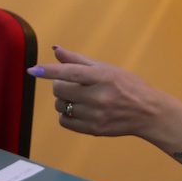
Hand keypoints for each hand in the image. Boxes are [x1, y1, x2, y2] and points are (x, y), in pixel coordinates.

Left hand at [29, 46, 164, 137]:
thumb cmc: (127, 85)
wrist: (148, 112)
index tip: (33, 70)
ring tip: (78, 98)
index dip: (50, 71)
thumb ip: (78, 60)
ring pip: (60, 106)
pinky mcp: (94, 130)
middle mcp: (99, 96)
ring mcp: (96, 115)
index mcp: (102, 77)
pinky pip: (65, 121)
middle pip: (60, 90)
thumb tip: (55, 50)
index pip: (70, 72)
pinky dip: (66, 115)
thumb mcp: (106, 68)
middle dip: (60, 85)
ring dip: (63, 100)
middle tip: (72, 84)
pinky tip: (78, 110)